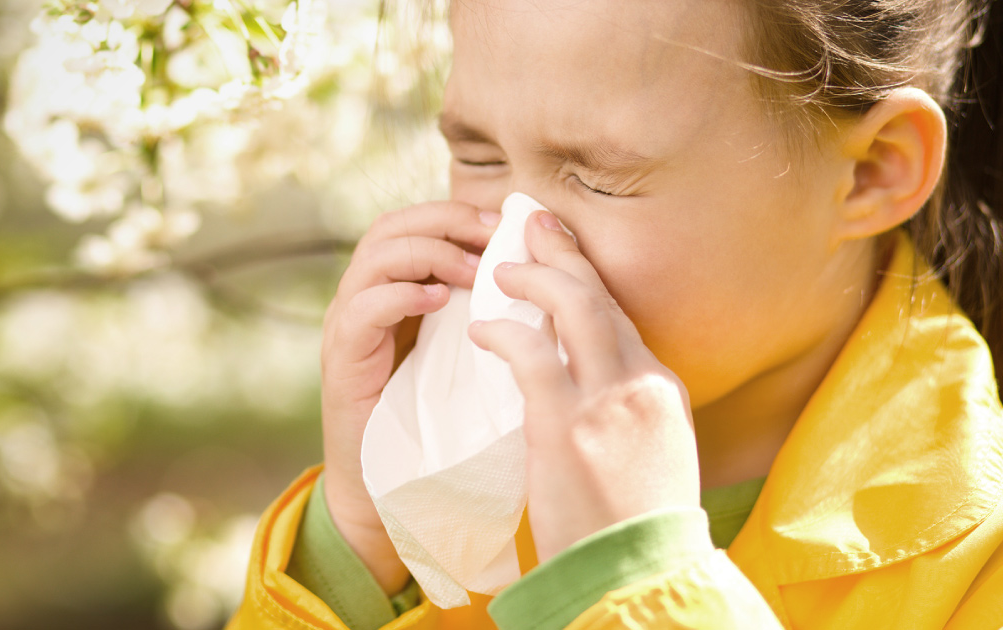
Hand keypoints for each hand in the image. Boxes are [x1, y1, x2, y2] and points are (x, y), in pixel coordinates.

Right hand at [320, 200, 500, 590]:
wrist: (388, 487)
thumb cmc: (438, 423)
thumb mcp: (469, 355)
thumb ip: (487, 313)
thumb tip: (544, 275)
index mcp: (395, 290)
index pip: (417, 221)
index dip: (461, 212)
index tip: (509, 225)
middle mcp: (364, 297)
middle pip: (392, 225)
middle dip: (446, 220)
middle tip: (493, 235)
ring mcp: (348, 325)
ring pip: (375, 256)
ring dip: (430, 253)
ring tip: (472, 272)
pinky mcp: (342, 359)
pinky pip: (362, 308)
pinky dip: (402, 295)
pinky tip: (439, 302)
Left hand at [467, 209, 700, 561]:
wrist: (638, 578)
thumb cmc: (635, 527)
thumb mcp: (651, 457)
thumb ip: (628, 412)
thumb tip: (595, 388)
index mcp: (662, 390)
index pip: (619, 317)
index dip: (586, 280)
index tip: (561, 257)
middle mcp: (641, 383)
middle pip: (602, 296)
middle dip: (564, 253)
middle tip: (530, 223)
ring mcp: (609, 400)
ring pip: (575, 305)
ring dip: (535, 277)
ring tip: (500, 268)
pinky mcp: (568, 425)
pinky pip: (530, 354)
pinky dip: (503, 332)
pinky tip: (479, 330)